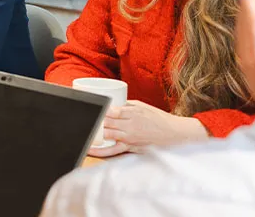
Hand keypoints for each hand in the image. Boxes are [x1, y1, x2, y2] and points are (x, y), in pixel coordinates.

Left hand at [89, 100, 208, 156]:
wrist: (175, 134)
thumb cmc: (159, 118)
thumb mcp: (142, 106)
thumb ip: (126, 105)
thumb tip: (111, 103)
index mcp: (131, 112)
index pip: (108, 110)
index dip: (96, 109)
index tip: (86, 108)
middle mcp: (128, 125)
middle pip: (104, 122)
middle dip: (92, 120)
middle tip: (78, 118)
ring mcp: (129, 138)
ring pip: (105, 134)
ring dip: (92, 133)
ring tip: (80, 130)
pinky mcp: (130, 148)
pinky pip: (112, 151)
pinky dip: (100, 151)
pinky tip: (89, 150)